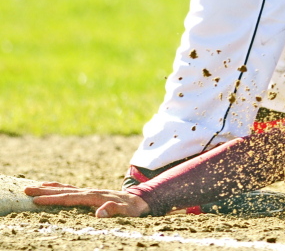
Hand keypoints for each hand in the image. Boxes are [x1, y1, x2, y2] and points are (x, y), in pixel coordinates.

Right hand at [25, 182, 150, 217]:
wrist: (142, 200)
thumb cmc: (134, 209)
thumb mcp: (128, 212)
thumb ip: (114, 210)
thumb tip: (99, 213)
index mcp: (96, 197)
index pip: (70, 198)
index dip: (53, 199)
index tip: (37, 200)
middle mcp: (92, 192)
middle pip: (65, 191)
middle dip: (45, 191)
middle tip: (27, 190)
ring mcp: (91, 191)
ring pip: (67, 188)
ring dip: (51, 188)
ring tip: (35, 187)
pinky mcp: (92, 193)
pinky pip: (73, 190)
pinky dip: (61, 188)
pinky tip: (53, 188)